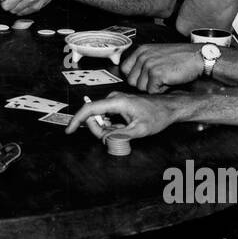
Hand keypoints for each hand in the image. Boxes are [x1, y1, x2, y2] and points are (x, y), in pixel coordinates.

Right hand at [64, 90, 179, 139]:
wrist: (168, 107)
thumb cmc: (157, 116)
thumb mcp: (140, 130)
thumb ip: (121, 135)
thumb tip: (104, 139)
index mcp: (117, 102)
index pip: (90, 109)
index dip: (77, 120)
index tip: (69, 130)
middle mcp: (113, 99)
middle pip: (94, 117)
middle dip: (99, 130)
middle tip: (114, 139)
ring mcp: (114, 101)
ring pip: (100, 119)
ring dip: (107, 130)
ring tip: (125, 132)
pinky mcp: (117, 104)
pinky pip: (106, 117)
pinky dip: (111, 126)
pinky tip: (125, 128)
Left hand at [121, 43, 204, 92]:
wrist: (198, 57)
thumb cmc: (182, 57)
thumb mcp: (158, 54)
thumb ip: (144, 62)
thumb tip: (133, 76)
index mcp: (142, 50)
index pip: (124, 69)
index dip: (134, 77)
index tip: (143, 79)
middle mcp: (143, 56)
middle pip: (131, 81)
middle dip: (144, 84)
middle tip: (158, 80)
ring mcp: (149, 65)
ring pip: (141, 88)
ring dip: (153, 88)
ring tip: (165, 79)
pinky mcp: (156, 74)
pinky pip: (152, 91)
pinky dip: (161, 90)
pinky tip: (169, 82)